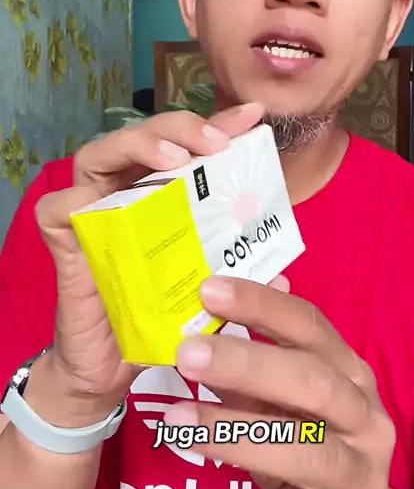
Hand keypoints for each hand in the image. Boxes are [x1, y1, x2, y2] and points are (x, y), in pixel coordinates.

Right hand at [34, 103, 264, 407]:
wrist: (113, 371)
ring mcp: (93, 216)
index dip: (219, 125)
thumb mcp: (210, 297)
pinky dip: (74, 200)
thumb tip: (282, 276)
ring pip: (98, 156)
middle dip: (180, 128)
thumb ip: (240, 279)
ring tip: (175, 161)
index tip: (253, 117)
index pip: (189, 149)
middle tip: (215, 143)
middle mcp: (126, 196)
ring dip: (137, 147)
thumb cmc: (161, 321)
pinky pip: (56, 210)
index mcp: (163, 197)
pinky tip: (101, 202)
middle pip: (143, 138)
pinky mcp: (65, 244)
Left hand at [167, 276, 395, 488]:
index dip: (262, 307)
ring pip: (302, 451)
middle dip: (248, 363)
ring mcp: (359, 481)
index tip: (208, 290)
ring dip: (234, 434)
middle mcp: (366, 421)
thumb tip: (221, 300)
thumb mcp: (291, 404)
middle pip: (312, 383)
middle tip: (187, 353)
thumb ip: (259, 361)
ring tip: (174, 421)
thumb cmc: (315, 452)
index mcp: (352, 377)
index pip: (312, 329)